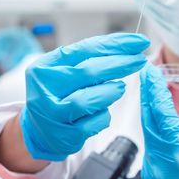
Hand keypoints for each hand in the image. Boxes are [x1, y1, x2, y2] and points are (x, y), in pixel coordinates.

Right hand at [21, 33, 149, 160]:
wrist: (39, 131)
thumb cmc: (58, 95)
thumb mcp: (63, 72)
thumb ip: (88, 60)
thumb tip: (128, 49)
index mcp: (44, 67)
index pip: (84, 49)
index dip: (115, 44)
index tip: (138, 41)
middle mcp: (44, 90)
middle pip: (88, 72)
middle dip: (119, 64)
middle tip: (139, 60)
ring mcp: (52, 115)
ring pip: (87, 100)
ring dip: (110, 92)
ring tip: (120, 88)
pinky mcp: (64, 136)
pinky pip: (92, 124)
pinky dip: (103, 116)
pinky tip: (103, 111)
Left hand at [140, 62, 178, 178]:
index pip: (162, 114)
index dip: (155, 90)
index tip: (151, 72)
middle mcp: (163, 162)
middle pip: (148, 119)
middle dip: (148, 94)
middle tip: (148, 73)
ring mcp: (153, 169)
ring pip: (146, 129)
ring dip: (150, 109)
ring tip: (155, 89)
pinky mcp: (148, 172)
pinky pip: (148, 141)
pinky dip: (153, 126)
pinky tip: (159, 116)